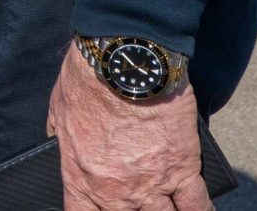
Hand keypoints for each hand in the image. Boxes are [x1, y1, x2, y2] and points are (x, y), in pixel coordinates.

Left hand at [49, 43, 209, 210]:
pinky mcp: (182, 167)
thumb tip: (55, 140)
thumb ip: (58, 135)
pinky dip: (201, 210)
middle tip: (140, 203)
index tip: (104, 210)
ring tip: (168, 207)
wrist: (123, 61)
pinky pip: (197, 204)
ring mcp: (152, 183)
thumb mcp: (59, 110)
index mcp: (82, 178)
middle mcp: (118, 191)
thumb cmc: (87, 80)